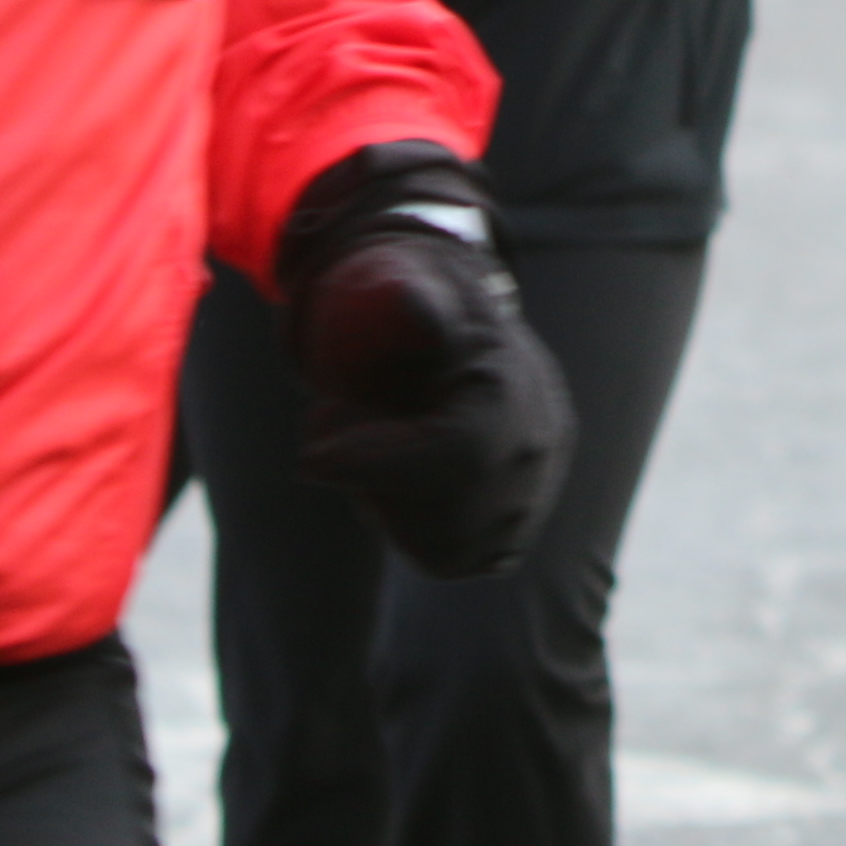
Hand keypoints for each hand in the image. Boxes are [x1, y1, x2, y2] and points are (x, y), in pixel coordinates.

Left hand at [278, 144, 575, 578]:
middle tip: (326, 419)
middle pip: (442, 516)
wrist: (449, 341)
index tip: (308, 459)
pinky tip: (395, 475)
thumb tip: (411, 304)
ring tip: (368, 444)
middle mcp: (537, 450)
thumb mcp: (401, 287)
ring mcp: (532, 496)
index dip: (378, 465)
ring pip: (440, 548)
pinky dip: (407, 525)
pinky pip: (448, 558)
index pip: (457, 456)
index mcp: (516, 387)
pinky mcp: (512, 531)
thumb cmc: (410, 314)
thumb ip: (404, 296)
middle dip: (371, 478)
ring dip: (385, 504)